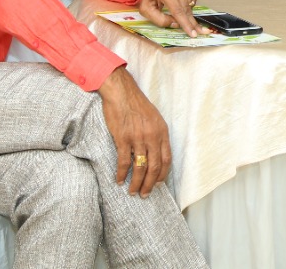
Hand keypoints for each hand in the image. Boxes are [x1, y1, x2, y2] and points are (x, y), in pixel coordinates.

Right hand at [98, 67, 171, 196]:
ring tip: (132, 191)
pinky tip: (118, 180)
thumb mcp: (154, 118)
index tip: (157, 184)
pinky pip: (123, 162)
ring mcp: (138, 138)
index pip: (167, 159)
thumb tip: (156, 154)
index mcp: (162, 132)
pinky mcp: (123, 138)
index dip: (162, 175)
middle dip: (149, 184)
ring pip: (140, 167)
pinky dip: (121, 174)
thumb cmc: (137, 104)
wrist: (121, 92)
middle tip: (145, 194)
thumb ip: (156, 135)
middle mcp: (152, 136)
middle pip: (154, 167)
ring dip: (136, 183)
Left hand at [136, 0, 202, 36]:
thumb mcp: (146, 8)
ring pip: (191, 5)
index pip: (178, 11)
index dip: (186, 24)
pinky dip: (189, 2)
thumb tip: (176, 24)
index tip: (193, 34)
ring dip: (186, 10)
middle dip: (190, 22)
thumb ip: (159, 19)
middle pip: (186, 9)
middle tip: (197, 32)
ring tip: (177, 6)